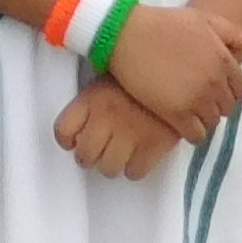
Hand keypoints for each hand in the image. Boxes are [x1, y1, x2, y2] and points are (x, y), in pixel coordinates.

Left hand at [53, 76, 185, 181]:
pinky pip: (135, 172)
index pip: (63, 131)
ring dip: (111, 165)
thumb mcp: (110, 76)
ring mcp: (130, 133)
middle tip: (98, 152)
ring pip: (108, 168)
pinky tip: (138, 157)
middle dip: (89, 157)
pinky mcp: (154, 145)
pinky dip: (135, 169)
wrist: (178, 71)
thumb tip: (80, 126)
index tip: (74, 142)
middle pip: (85, 155)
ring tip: (119, 155)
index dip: (67, 140)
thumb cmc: (140, 74)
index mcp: (92, 98)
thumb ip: (93, 100)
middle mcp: (106, 118)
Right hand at [94, 0, 241, 140]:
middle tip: (196, 97)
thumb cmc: (163, 23)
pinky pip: (196, 135)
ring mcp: (196, 99)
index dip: (228, 90)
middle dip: (215, 104)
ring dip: (203, 118)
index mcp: (223, 59)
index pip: (241, 89)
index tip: (212, 87)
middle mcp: (215, 82)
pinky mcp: (176, 113)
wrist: (125, 32)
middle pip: (227, 108)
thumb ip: (233, 32)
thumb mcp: (202, 19)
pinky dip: (192, 132)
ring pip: (213, 123)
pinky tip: (180, 122)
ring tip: (187, 108)